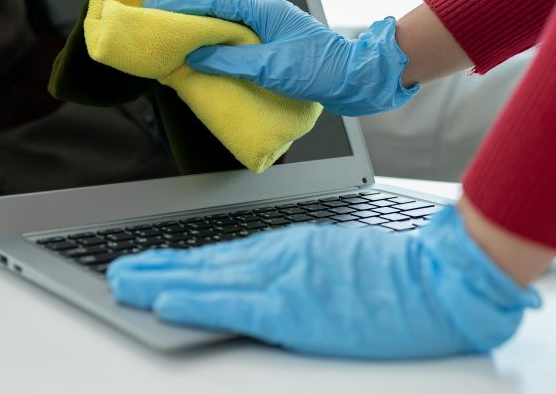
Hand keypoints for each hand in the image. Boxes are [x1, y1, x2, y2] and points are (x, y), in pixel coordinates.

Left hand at [107, 205, 539, 358]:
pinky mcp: (292, 307)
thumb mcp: (339, 259)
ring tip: (125, 281)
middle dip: (158, 267)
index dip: (184, 260)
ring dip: (162, 280)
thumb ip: (301, 267)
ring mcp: (283, 281)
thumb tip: (266, 277)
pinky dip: (197, 299)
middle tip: (120, 271)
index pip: (224, 255)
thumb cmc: (395, 274)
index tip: (155, 265)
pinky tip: (166, 300)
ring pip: (209, 278)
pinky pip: (233, 304)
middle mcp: (279, 259)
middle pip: (207, 263)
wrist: (436, 281)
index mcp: (291, 248)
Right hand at [143, 0, 418, 115]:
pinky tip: (221, 36)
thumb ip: (230, 60)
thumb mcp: (269, 67)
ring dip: (218, 2)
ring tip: (196, 17)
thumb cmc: (318, 70)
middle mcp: (269, 5)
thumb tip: (197, 56)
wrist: (354, 77)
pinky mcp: (281, 32)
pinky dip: (229, 19)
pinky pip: (247, 16)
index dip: (183, 2)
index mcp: (263, 7)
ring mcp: (277, 17)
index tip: (157, 4)